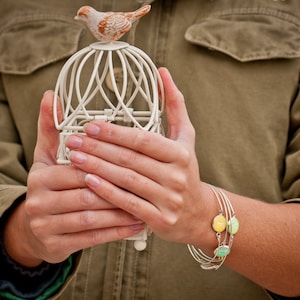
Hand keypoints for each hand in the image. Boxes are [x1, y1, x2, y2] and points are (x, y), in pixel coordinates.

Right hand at [4, 91, 143, 266]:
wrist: (36, 228)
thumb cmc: (50, 187)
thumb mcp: (46, 157)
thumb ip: (51, 128)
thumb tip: (51, 96)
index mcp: (41, 177)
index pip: (79, 169)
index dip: (106, 165)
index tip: (133, 162)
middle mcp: (39, 202)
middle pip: (87, 194)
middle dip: (117, 189)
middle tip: (146, 184)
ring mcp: (47, 227)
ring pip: (92, 217)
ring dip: (121, 210)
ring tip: (145, 203)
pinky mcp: (56, 247)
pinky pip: (92, 238)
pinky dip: (116, 231)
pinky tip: (136, 223)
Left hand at [66, 68, 214, 245]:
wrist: (198, 211)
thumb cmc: (186, 168)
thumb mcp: (185, 136)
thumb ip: (175, 104)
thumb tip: (163, 72)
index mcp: (180, 153)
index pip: (143, 140)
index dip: (115, 132)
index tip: (89, 125)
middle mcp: (176, 176)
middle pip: (130, 159)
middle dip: (98, 149)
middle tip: (72, 140)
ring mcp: (168, 199)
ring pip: (127, 180)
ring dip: (98, 168)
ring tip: (74, 158)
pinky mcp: (160, 219)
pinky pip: (129, 204)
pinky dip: (107, 192)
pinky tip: (88, 182)